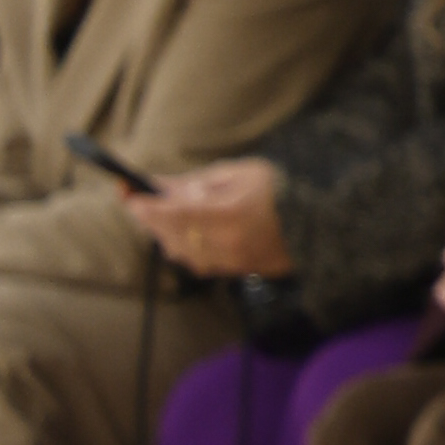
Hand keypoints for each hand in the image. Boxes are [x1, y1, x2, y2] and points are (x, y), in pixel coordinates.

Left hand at [131, 156, 291, 282]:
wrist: (315, 223)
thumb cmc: (277, 190)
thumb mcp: (238, 173)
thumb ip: (198, 182)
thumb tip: (161, 186)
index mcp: (229, 213)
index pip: (174, 213)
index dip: (147, 207)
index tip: (129, 196)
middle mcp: (227, 242)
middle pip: (171, 236)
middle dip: (151, 219)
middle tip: (139, 202)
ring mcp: (231, 260)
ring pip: (180, 252)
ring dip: (164, 234)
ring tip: (163, 215)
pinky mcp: (234, 270)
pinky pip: (196, 261)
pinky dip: (183, 246)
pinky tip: (184, 233)